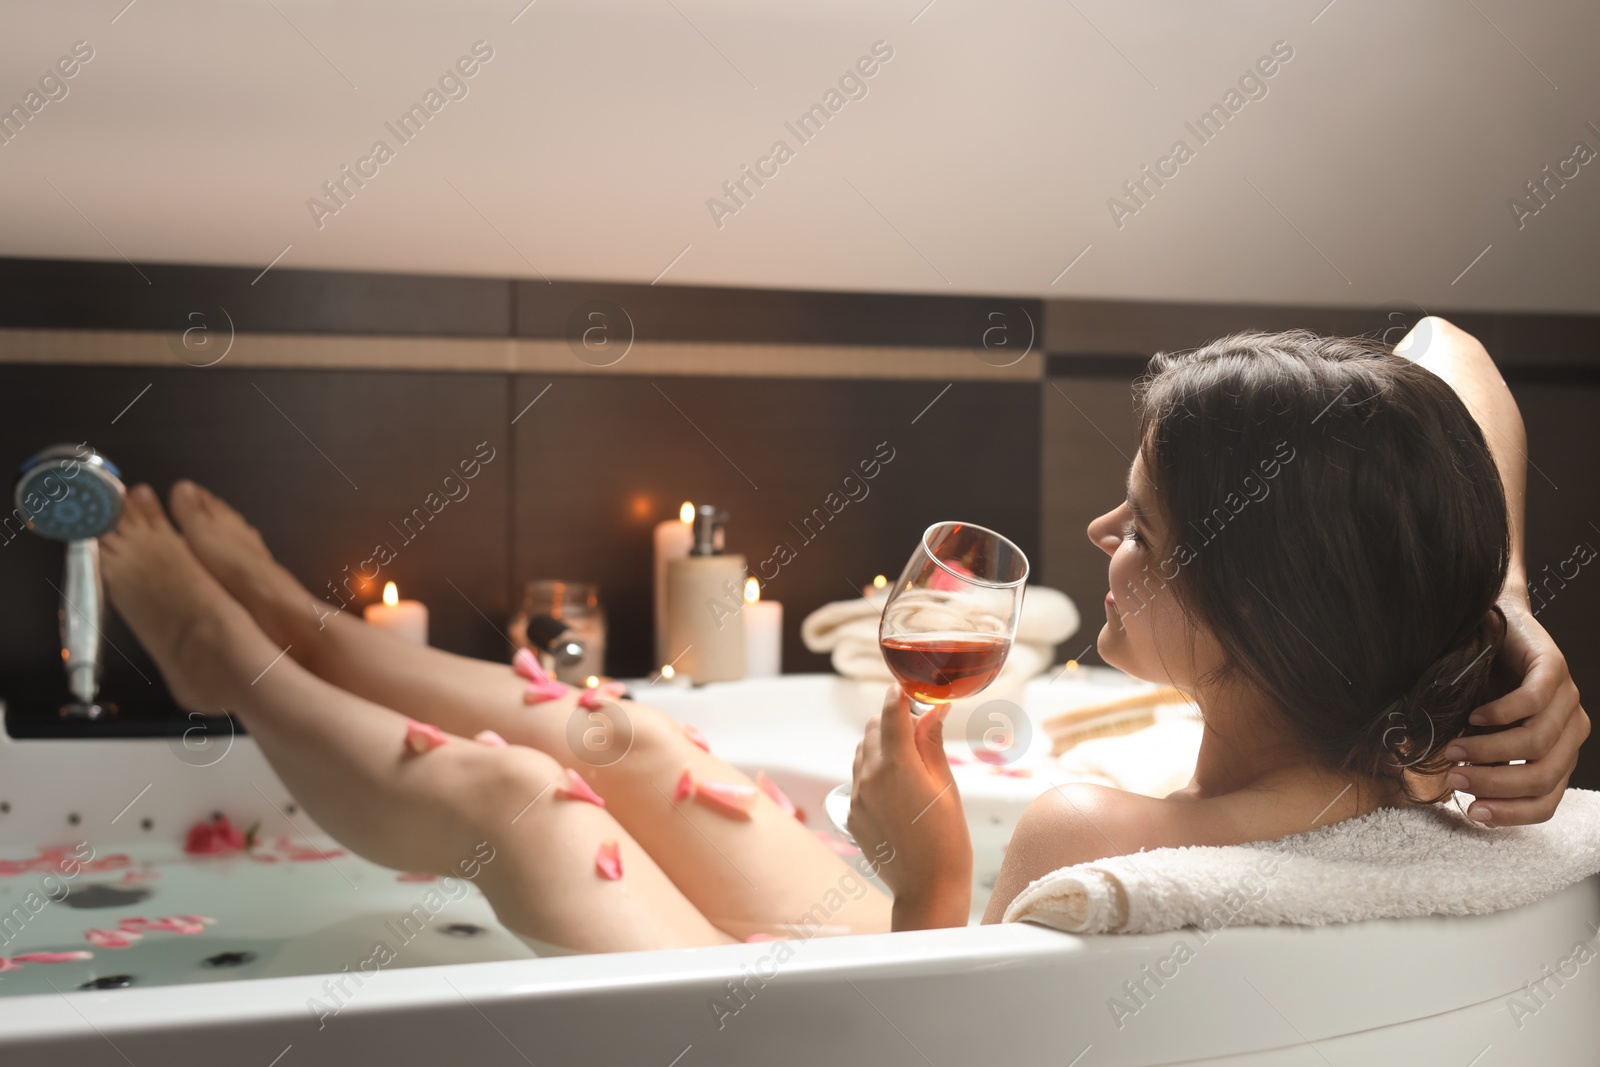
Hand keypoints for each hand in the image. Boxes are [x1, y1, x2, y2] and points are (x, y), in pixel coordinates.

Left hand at [848, 687, 972, 929]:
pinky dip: (874, 772)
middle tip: (918, 729)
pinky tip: (898, 790)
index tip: (908, 688)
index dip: (899, 694)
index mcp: (896, 765)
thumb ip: (932, 743)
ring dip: (881, 745)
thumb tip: (933, 709)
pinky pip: (858, 779)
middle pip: (873, 728)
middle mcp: (869, 776)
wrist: (927, 888)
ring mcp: (856, 797)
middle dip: (892, 721)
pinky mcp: (851, 814)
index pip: (890, 712)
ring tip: (909, 761)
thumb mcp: (946, 785)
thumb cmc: (947, 838)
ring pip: (862, 751)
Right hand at [1444, 597, 1588, 824]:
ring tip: (1455, 747)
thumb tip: (1460, 794)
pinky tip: (1475, 715)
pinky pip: (1533, 701)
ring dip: (1488, 750)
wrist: (1490, 625)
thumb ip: (1483, 762)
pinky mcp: (1554, 668)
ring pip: (1536, 743)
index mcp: (1560, 753)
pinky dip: (1500, 714)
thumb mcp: (1483, 734)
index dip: (1512, 813)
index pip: (1547, 799)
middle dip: (1495, 784)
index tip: (1472, 812)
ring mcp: (1567, 698)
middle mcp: (1571, 730)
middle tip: (1455, 776)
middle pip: (1543, 776)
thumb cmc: (1483, 685)